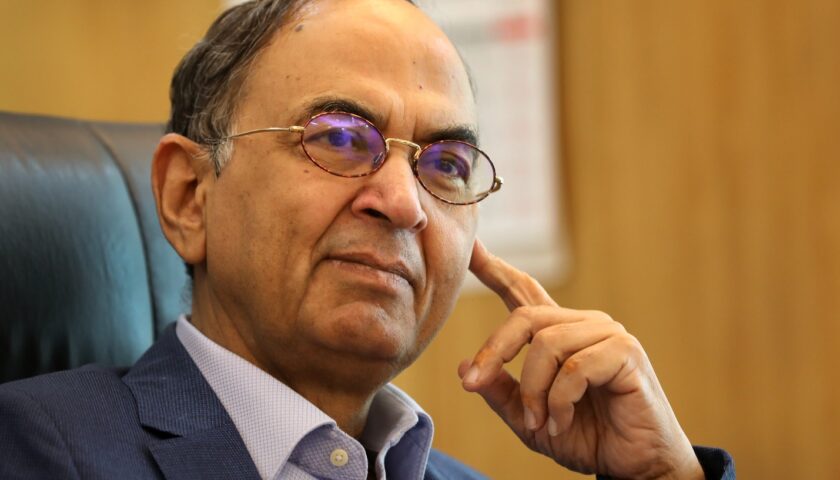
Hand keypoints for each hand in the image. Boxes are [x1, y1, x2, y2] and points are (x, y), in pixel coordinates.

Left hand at [459, 239, 703, 479]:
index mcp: (560, 335)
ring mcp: (607, 334)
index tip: (470, 247)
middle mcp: (583, 325)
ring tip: (539, 422)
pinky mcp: (626, 352)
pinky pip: (574, 368)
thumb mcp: (530, 419)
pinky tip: (562, 422)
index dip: (495, 269)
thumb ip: (502, 393)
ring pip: (546, 344)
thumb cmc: (589, 438)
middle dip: (494, 352)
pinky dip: (560, 401)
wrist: (636, 466)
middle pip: (524, 318)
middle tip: (473, 384)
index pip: (524, 292)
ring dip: (533, 391)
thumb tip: (463, 369)